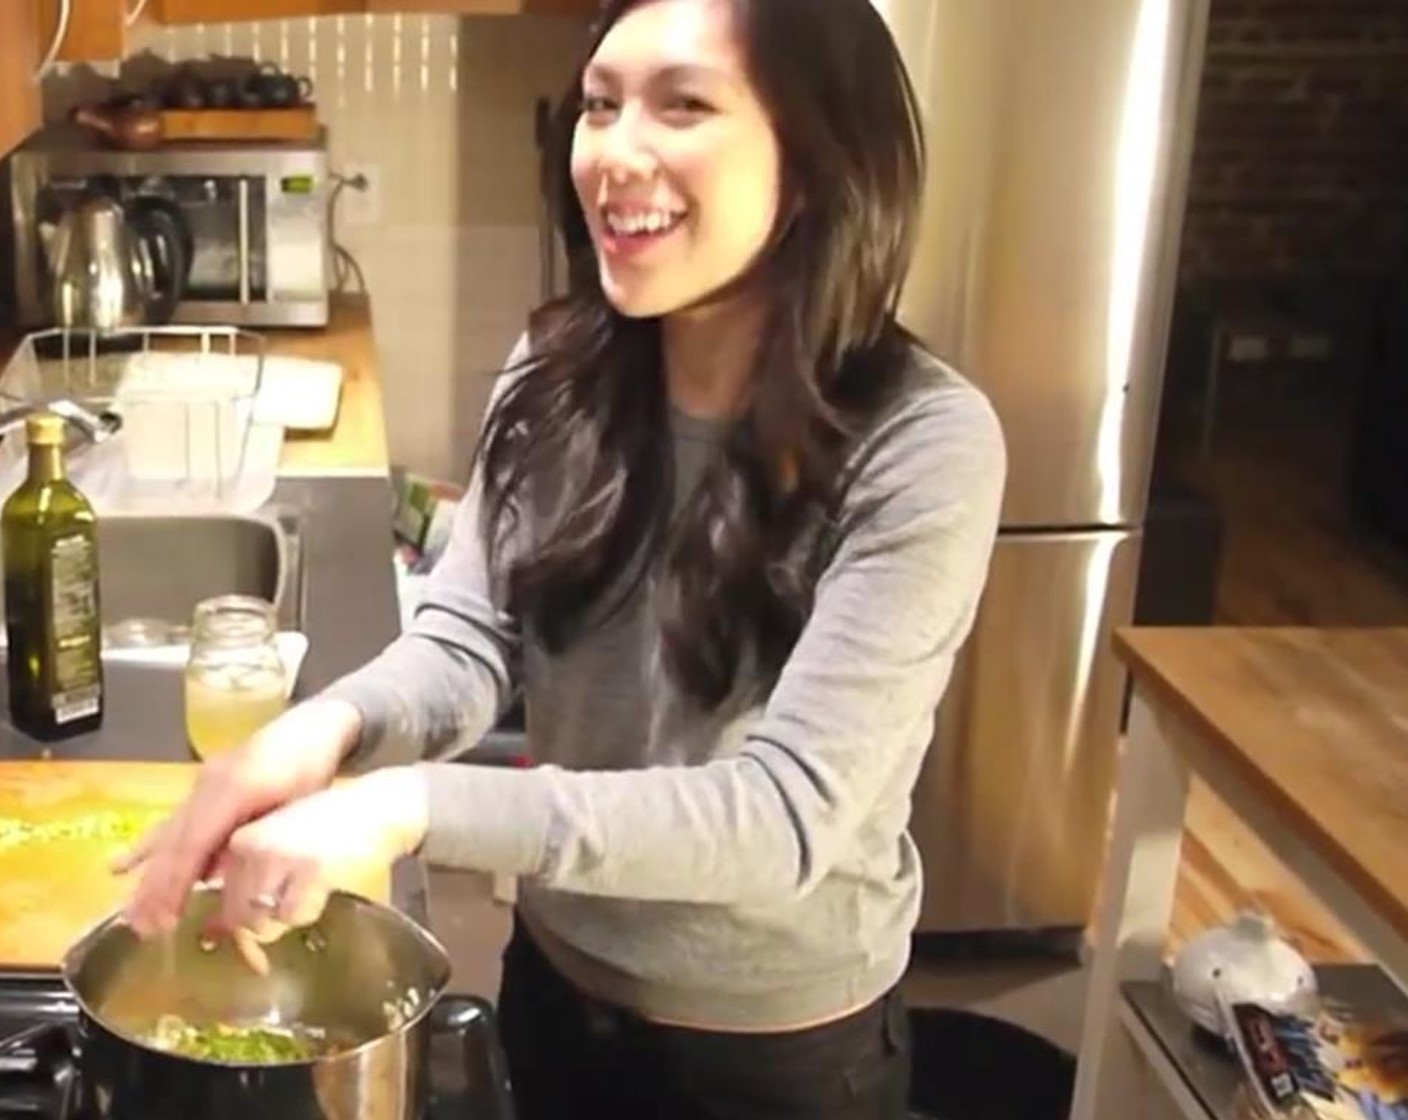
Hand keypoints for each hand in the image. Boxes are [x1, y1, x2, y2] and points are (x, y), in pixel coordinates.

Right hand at [116, 698, 363, 936]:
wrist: (316, 725)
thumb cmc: (313, 766)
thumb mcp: (299, 804)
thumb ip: (265, 838)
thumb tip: (239, 881)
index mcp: (231, 789)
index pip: (194, 843)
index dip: (175, 883)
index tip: (163, 919)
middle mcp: (207, 786)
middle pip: (176, 842)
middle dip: (156, 887)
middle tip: (140, 928)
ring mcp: (203, 785)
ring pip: (170, 835)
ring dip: (149, 874)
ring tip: (129, 910)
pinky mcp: (206, 787)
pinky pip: (174, 821)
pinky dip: (150, 846)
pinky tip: (121, 865)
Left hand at [209, 766, 428, 936]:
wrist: (378, 806)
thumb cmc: (330, 826)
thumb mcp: (280, 841)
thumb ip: (248, 877)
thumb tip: (214, 931)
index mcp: (241, 837)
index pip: (219, 896)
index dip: (237, 915)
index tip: (256, 912)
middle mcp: (252, 845)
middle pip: (237, 914)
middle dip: (264, 918)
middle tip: (295, 896)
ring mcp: (279, 856)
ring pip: (262, 920)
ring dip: (286, 912)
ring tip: (309, 885)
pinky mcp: (310, 868)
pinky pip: (295, 915)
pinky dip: (310, 909)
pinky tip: (325, 884)